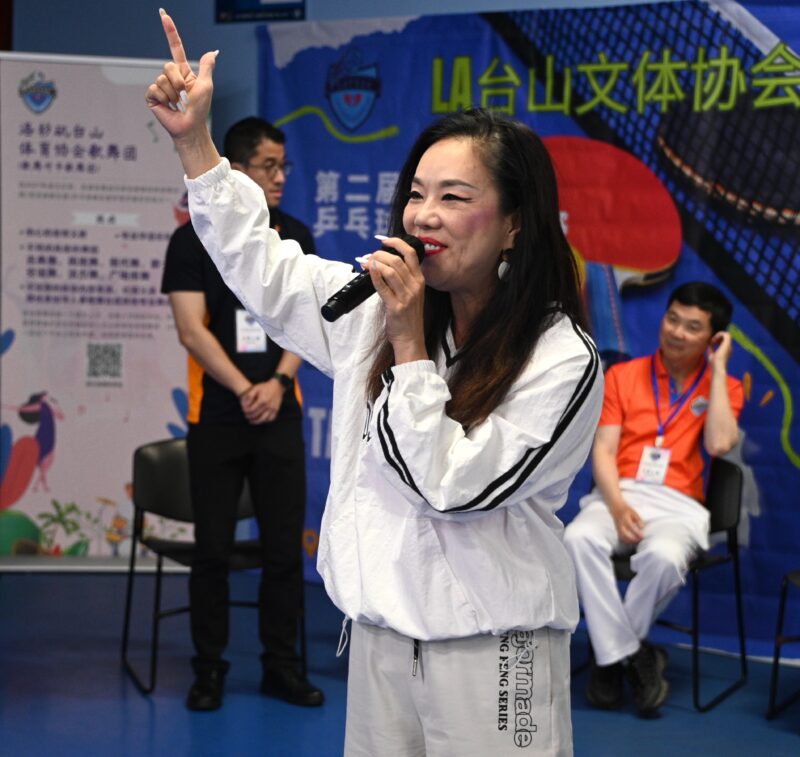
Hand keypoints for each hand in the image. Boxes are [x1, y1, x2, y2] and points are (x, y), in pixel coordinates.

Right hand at [145, 10, 216, 143]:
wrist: (190, 127)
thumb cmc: (200, 109)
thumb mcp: (206, 86)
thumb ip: (206, 67)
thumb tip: (213, 52)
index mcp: (183, 73)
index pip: (175, 48)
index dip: (170, 32)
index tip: (163, 14)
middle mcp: (170, 78)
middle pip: (167, 66)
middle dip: (178, 81)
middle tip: (184, 95)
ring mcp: (160, 87)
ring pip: (162, 79)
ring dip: (173, 93)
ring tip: (178, 104)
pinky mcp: (152, 97)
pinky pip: (155, 89)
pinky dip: (164, 99)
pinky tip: (169, 107)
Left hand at [239, 381, 282, 423]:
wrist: (277, 386)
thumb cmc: (264, 387)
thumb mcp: (255, 388)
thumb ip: (249, 396)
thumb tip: (245, 404)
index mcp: (262, 400)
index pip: (251, 410)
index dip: (246, 411)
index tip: (244, 411)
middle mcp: (268, 406)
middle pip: (256, 415)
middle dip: (249, 416)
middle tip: (246, 416)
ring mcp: (273, 409)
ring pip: (263, 419)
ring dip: (256, 421)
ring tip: (251, 420)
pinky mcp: (276, 410)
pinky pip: (270, 419)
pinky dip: (264, 421)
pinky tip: (260, 419)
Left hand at [368, 237, 426, 363]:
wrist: (411, 339)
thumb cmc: (408, 317)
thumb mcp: (411, 294)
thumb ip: (402, 278)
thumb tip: (383, 263)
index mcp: (420, 280)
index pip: (411, 254)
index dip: (397, 243)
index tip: (384, 241)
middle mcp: (415, 286)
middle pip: (397, 260)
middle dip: (380, 254)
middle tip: (369, 256)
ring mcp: (406, 296)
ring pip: (390, 270)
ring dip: (375, 263)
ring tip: (366, 263)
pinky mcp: (396, 306)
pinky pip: (383, 286)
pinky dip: (374, 275)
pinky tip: (368, 270)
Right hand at [611, 503, 643, 544]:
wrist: (615, 507)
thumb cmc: (626, 510)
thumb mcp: (633, 512)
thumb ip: (638, 520)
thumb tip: (642, 527)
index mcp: (624, 518)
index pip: (631, 527)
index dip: (637, 532)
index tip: (642, 536)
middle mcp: (620, 524)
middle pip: (625, 534)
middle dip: (633, 539)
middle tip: (640, 540)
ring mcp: (617, 527)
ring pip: (622, 537)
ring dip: (630, 541)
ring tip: (637, 541)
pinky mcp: (617, 530)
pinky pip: (621, 537)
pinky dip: (626, 540)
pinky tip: (632, 541)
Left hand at [708, 330, 732, 373]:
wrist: (718, 366)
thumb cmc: (714, 363)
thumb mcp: (711, 354)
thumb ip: (711, 349)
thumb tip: (709, 344)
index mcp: (726, 350)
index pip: (724, 341)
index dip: (717, 339)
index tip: (711, 343)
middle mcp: (729, 347)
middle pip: (726, 337)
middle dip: (718, 336)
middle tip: (712, 341)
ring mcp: (729, 345)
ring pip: (727, 334)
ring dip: (719, 335)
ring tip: (713, 340)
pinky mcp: (727, 344)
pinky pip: (726, 334)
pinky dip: (719, 334)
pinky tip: (714, 340)